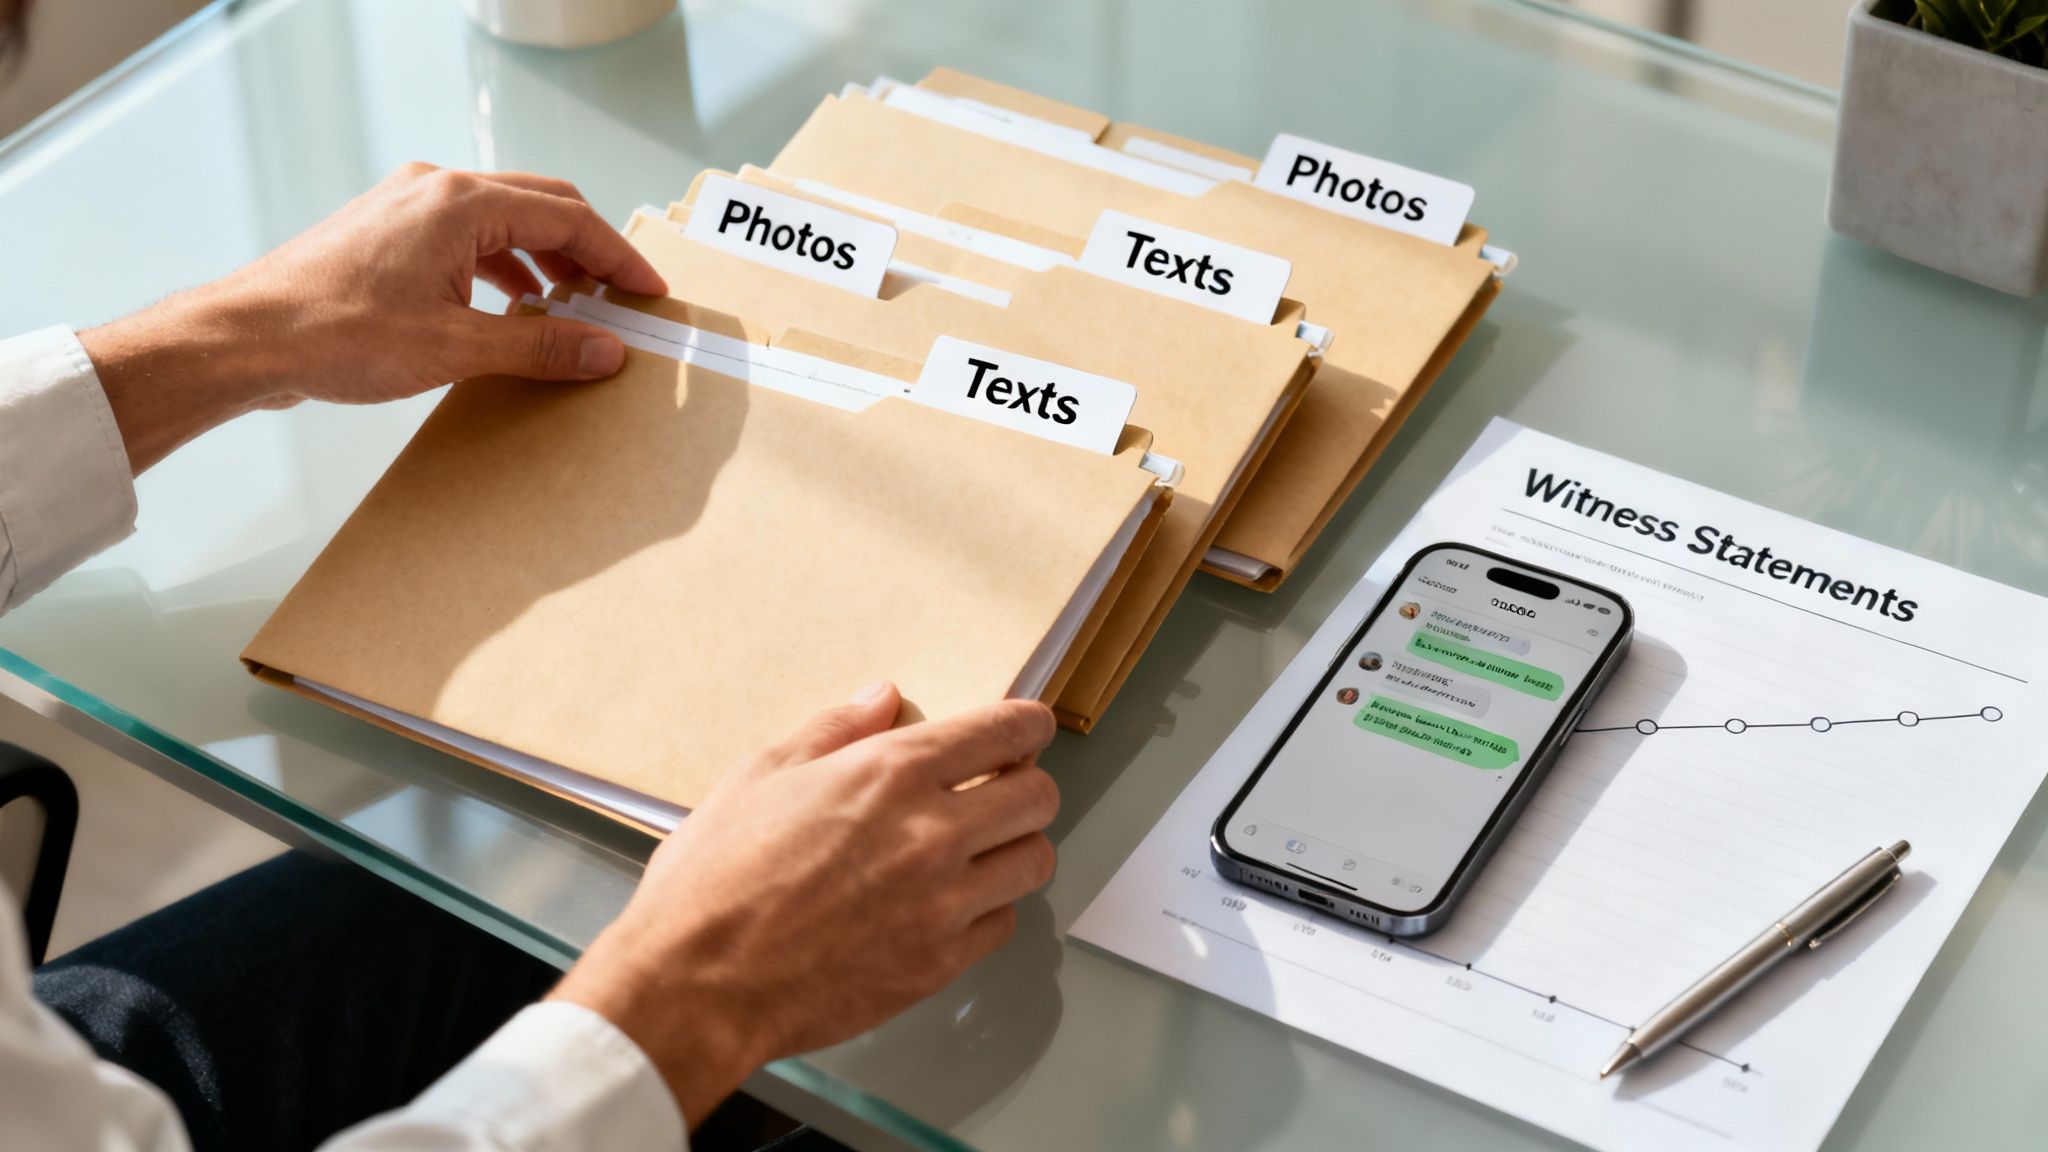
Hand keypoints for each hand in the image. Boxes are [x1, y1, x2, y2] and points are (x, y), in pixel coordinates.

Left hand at [80, 163, 667, 471]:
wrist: (247, 339)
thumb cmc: (335, 333)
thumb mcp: (457, 347)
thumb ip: (541, 345)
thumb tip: (603, 350)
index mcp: (462, 203)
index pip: (569, 217)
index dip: (619, 257)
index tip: (649, 292)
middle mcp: (437, 191)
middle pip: (542, 206)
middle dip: (589, 251)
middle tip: (620, 298)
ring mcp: (408, 207)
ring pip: (504, 221)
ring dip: (546, 260)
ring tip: (572, 308)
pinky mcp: (388, 233)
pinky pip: (467, 237)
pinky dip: (504, 266)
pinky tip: (511, 307)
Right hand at [549, 684, 1060, 1127]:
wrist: (696, 984)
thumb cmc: (714, 881)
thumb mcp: (760, 774)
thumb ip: (834, 730)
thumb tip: (881, 698)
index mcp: (891, 773)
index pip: (1006, 731)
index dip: (1028, 725)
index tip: (1027, 729)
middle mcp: (931, 834)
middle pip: (1039, 796)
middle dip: (1026, 786)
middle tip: (999, 791)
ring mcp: (941, 903)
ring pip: (1034, 862)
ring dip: (1014, 848)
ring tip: (978, 849)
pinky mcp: (937, 964)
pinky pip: (1002, 925)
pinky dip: (987, 909)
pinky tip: (949, 903)